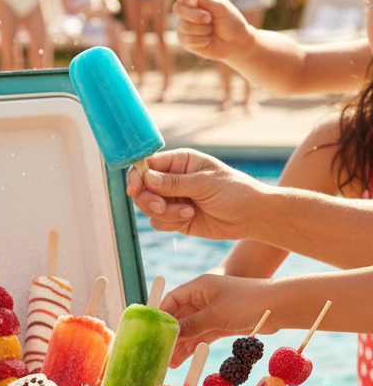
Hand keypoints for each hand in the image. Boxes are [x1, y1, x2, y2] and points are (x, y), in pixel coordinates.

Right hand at [126, 148, 263, 239]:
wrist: (251, 216)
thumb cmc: (234, 191)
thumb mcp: (204, 183)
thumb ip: (174, 182)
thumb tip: (146, 177)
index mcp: (180, 161)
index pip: (148, 164)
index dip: (137, 175)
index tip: (134, 189)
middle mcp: (172, 179)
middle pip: (142, 188)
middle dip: (149, 200)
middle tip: (161, 207)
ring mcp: (174, 199)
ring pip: (148, 208)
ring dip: (165, 214)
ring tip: (188, 213)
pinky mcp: (176, 218)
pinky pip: (159, 222)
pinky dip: (170, 223)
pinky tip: (190, 219)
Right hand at [161, 273, 278, 366]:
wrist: (278, 307)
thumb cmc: (245, 302)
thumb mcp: (215, 314)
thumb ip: (191, 325)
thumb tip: (169, 335)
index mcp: (198, 287)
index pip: (171, 300)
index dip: (159, 315)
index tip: (148, 332)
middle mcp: (203, 298)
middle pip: (179, 317)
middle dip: (169, 335)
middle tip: (157, 353)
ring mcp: (212, 312)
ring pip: (190, 330)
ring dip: (180, 345)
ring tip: (167, 363)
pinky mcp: (221, 325)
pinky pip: (202, 336)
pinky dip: (193, 347)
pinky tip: (182, 360)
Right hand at [173, 0, 254, 61]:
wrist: (236, 43)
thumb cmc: (231, 22)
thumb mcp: (222, 8)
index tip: (194, 2)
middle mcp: (188, 8)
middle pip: (177, 8)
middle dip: (194, 15)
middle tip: (209, 18)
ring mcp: (184, 24)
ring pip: (182, 25)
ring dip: (201, 29)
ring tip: (211, 30)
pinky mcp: (185, 40)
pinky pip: (186, 40)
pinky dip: (200, 40)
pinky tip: (208, 40)